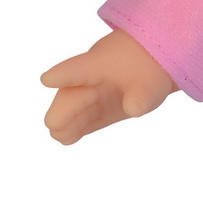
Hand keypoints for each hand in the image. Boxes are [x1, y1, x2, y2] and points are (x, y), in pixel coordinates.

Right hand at [42, 29, 177, 143]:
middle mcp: (90, 81)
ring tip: (63, 138)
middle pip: (69, 95)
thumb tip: (133, 109)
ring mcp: (93, 96)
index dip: (63, 74)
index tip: (48, 80)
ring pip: (73, 110)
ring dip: (66, 123)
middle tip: (57, 126)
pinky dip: (76, 128)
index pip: (77, 68)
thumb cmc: (148, 66)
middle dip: (62, 111)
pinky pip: (85, 120)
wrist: (155, 64)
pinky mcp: (99, 110)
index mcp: (99, 64)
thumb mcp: (150, 79)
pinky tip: (69, 139)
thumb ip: (141, 94)